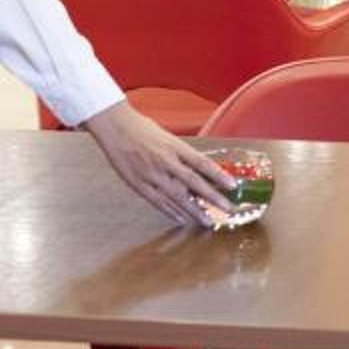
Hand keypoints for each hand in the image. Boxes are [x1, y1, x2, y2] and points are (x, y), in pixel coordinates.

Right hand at [81, 103, 236, 228]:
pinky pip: (158, 202)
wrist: (115, 127)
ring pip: (177, 197)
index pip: (202, 163)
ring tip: (207, 222)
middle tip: (227, 209)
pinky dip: (171, 212)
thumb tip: (200, 170)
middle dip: (212, 198)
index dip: (219, 175)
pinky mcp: (138, 184)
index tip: (233, 185)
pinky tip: (182, 219)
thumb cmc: (142, 129)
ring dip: (194, 211)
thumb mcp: (168, 137)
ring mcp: (151, 174)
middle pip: (193, 183)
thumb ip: (182, 154)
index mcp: (175, 147)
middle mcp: (165, 161)